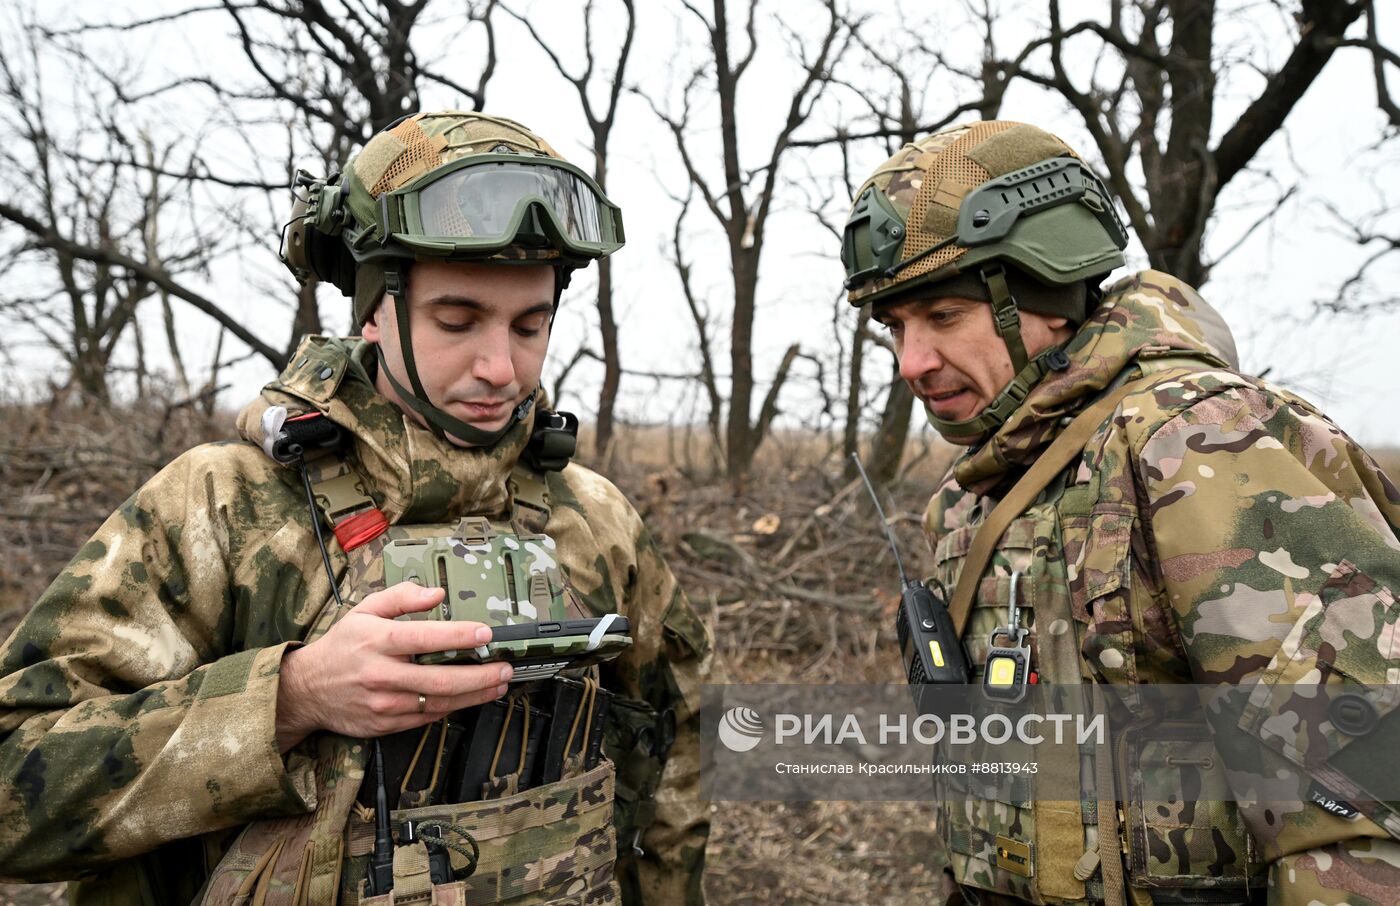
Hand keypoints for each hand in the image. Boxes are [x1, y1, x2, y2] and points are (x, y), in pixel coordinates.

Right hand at [275, 581, 510, 750]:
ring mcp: (384, 703)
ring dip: (474, 695)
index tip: (485, 633)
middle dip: (479, 675)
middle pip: (439, 679)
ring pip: (438, 703)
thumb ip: (401, 597)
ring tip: (498, 684)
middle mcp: (381, 674)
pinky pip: (426, 717)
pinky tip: (469, 697)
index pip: (424, 637)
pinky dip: (451, 707)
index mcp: (377, 641)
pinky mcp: (385, 724)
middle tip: (505, 668)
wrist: (306, 690)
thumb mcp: (364, 610)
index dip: (458, 635)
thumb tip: (436, 593)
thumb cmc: (342, 646)